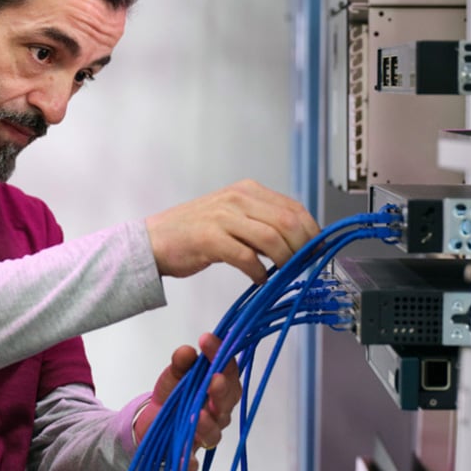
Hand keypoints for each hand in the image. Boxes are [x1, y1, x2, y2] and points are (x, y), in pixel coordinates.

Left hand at [133, 334, 241, 470]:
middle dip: (221, 390)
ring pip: (214, 433)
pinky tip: (183, 457)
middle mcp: (218, 413)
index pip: (228, 370)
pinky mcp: (187, 457)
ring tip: (198, 414)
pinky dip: (188, 461)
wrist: (151, 423)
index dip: (221, 354)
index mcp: (218, 389)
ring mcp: (204, 436)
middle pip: (228, 402)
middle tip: (213, 379)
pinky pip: (191, 462)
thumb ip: (181, 363)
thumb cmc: (172, 395)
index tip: (206, 340)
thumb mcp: (174, 375)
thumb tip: (187, 351)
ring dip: (208, 424)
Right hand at [145, 180, 318, 283]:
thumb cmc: (194, 232)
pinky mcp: (211, 239)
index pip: (294, 208)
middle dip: (303, 249)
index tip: (317, 251)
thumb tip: (298, 241)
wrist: (153, 240)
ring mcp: (223, 217)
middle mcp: (238, 198)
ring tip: (284, 275)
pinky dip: (259, 273)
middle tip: (304, 267)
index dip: (312, 232)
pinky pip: (247, 258)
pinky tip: (260, 280)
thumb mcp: (232, 216)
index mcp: (247, 190)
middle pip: (288, 223)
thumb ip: (261, 222)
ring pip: (272, 239)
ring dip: (285, 262)